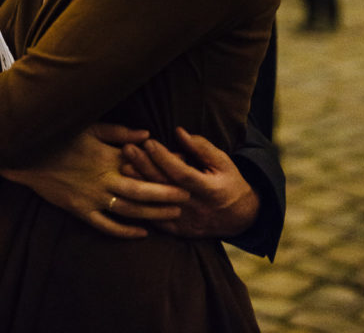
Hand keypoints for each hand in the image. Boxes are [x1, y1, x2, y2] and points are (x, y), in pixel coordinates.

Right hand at [0, 123, 189, 238]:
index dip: (162, 167)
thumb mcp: (89, 126)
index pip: (141, 164)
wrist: (26, 155)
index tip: (182, 168)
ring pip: (128, 210)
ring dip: (152, 213)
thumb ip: (119, 132)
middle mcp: (102, 179)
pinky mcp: (80, 211)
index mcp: (106, 156)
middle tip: (188, 196)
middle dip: (166, 194)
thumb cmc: (59, 135)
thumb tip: (147, 135)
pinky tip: (142, 232)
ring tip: (174, 214)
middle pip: (140, 191)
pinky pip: (106, 226)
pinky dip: (125, 231)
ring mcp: (91, 198)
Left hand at [120, 126, 259, 239]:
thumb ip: (201, 147)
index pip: (182, 174)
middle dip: (145, 167)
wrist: (240, 218)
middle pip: (165, 187)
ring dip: (140, 186)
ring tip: (124, 167)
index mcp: (210, 190)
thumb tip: (178, 132)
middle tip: (128, 149)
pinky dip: (143, 206)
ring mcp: (186, 223)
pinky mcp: (178, 232)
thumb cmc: (230, 182)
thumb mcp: (223, 162)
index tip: (149, 142)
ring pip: (158, 204)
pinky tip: (129, 192)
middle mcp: (196, 208)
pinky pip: (157, 220)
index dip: (164, 158)